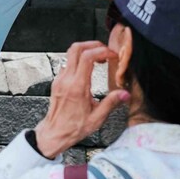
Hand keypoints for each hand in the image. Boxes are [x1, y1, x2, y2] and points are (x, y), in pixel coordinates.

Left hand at [35, 41, 129, 158]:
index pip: (87, 57)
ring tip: (99, 59)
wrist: (54, 133)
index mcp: (77, 87)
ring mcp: (60, 79)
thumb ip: (111, 103)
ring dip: (86, 51)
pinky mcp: (58, 81)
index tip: (112, 55)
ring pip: (70, 53)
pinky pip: (68, 63)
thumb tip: (125, 94)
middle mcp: (66, 80)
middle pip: (76, 48)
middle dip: (93, 45)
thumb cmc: (73, 128)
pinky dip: (79, 60)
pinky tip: (89, 69)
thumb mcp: (97, 118)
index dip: (102, 51)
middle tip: (105, 51)